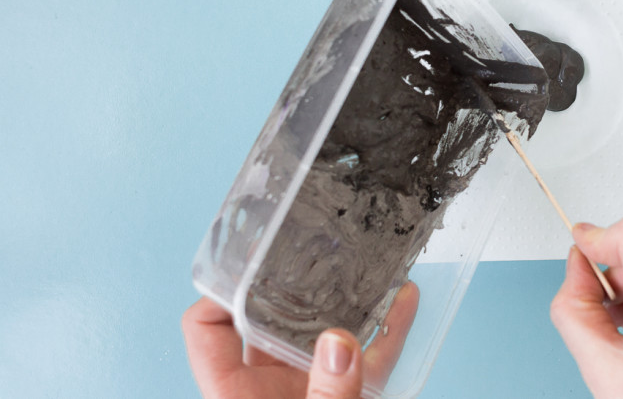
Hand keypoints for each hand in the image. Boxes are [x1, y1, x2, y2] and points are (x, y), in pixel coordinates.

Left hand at [182, 282, 418, 398]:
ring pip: (328, 337)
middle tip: (323, 249)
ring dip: (353, 302)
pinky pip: (368, 362)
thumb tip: (337, 341)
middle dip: (301, 286)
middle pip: (273, 323)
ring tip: (372, 265)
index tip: (253, 263)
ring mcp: (310, 397)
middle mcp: (268, 395)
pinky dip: (387, 332)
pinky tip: (405, 302)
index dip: (222, 293)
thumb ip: (329, 398)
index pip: (207, 332)